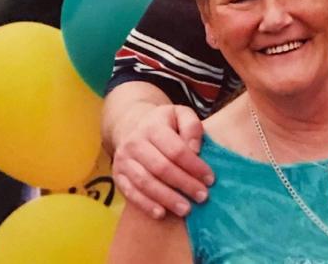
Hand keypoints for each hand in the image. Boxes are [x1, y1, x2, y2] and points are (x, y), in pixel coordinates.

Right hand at [111, 104, 213, 219]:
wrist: (130, 125)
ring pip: (145, 182)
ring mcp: (124, 160)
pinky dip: (145, 204)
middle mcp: (135, 143)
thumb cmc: (164, 123)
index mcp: (153, 127)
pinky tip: (161, 213)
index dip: (194, 166)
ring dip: (167, 198)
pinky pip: (130, 192)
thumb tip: (195, 149)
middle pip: (161, 168)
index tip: (210, 179)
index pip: (176, 149)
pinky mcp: (118, 175)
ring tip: (186, 209)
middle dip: (184, 184)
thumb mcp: (180, 114)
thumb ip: (192, 127)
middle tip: (202, 197)